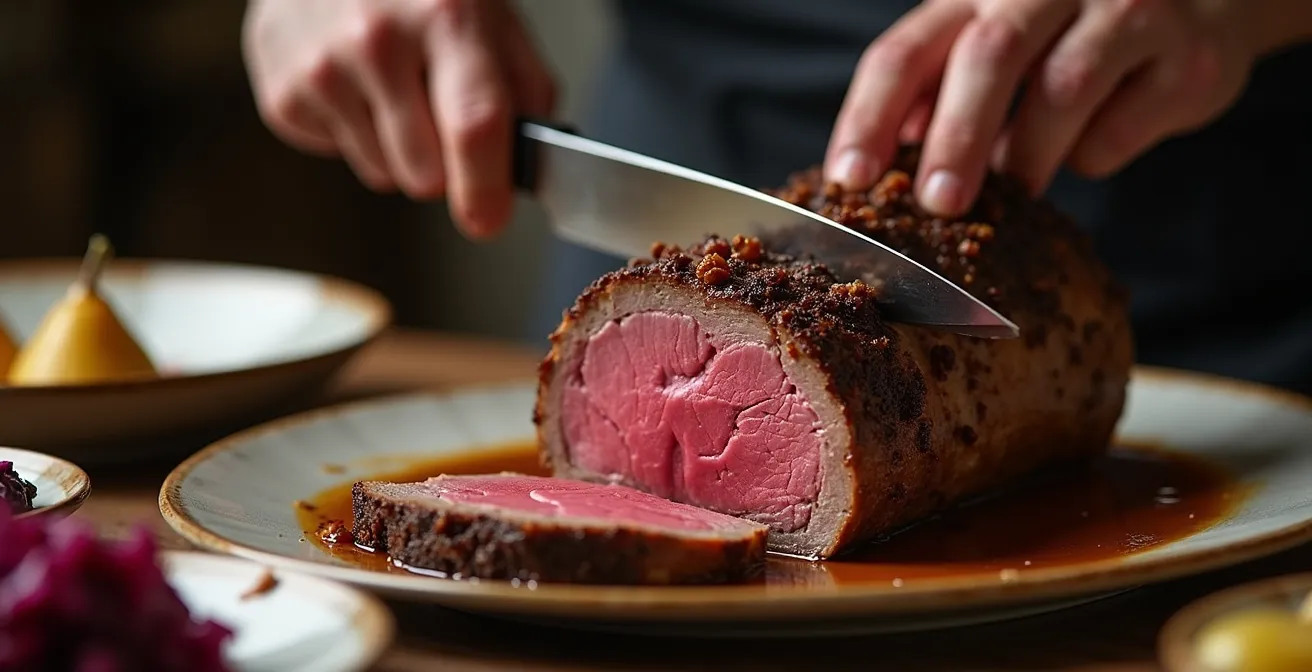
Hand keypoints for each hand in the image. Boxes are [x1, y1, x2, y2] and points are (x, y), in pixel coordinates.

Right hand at [242, 0, 554, 237]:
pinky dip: (352, 134)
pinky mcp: (283, 93)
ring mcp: (322, 68)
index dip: (484, 188)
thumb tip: (525, 166)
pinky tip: (352, 85)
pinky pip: (339, 158)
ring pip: (383, 175)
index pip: (474, 127)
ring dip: (396, 152)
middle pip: (425, 174)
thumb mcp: (491, 17)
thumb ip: (524, 89)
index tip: (488, 218)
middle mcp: (378, 41)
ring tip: (391, 91)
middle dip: (442, 167)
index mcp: (446, 18)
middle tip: (438, 121)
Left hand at [825, 0, 1275, 216]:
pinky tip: (1089, 146)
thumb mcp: (992, 41)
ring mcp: (1128, 11)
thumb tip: (872, 158)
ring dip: (1029, 155)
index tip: (848, 177)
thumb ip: (935, 89)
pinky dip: (1094, 154)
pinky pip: (1122, 126)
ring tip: (1014, 191)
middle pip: (988, 55)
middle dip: (954, 138)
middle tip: (936, 204)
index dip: (869, 115)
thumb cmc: (1069, 28)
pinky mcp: (1188, 58)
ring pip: (1063, 88)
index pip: (907, 49)